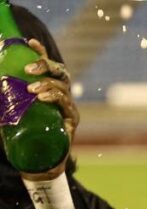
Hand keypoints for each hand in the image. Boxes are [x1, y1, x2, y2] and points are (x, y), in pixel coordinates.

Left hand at [20, 38, 77, 179]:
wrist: (36, 160)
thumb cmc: (22, 134)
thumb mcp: (7, 111)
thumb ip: (3, 98)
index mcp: (48, 89)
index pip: (47, 67)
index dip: (40, 53)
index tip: (29, 42)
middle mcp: (61, 95)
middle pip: (59, 72)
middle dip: (45, 66)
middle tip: (28, 70)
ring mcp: (67, 107)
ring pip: (62, 86)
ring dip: (47, 84)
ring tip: (32, 90)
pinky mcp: (71, 120)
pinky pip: (66, 104)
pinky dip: (55, 98)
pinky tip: (42, 98)